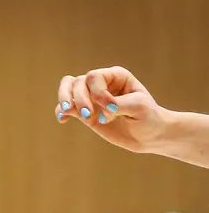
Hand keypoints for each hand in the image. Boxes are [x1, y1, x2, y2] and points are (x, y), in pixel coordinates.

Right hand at [56, 66, 170, 153]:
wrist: (151, 136)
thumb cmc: (149, 117)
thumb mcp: (140, 108)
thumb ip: (120, 105)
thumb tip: (102, 109)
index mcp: (115, 76)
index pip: (95, 77)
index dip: (98, 92)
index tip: (111, 108)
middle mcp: (101, 84)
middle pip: (78, 82)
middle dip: (79, 97)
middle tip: (88, 115)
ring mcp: (91, 98)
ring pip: (68, 89)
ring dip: (65, 99)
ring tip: (68, 112)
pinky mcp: (86, 113)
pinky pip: (67, 108)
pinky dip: (61, 112)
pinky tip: (63, 120)